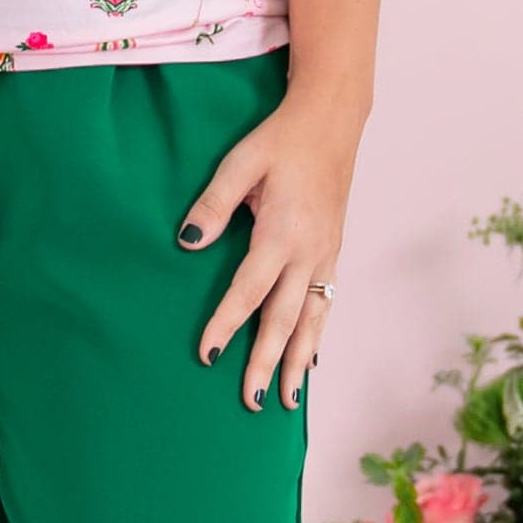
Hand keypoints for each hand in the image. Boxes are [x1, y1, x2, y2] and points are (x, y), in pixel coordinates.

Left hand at [176, 94, 360, 409]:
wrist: (331, 121)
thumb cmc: (281, 139)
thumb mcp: (240, 161)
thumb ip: (213, 203)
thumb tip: (189, 241)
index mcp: (281, 233)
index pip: (248, 291)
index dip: (227, 325)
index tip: (208, 355)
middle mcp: (309, 252)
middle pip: (285, 319)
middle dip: (268, 362)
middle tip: (252, 400)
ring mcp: (326, 254)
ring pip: (313, 319)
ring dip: (300, 361)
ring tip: (289, 400)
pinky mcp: (333, 250)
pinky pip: (327, 302)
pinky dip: (318, 334)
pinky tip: (312, 357)